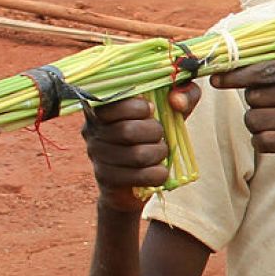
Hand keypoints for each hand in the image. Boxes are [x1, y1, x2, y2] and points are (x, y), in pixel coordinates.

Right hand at [81, 84, 200, 213]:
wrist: (136, 180)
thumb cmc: (152, 135)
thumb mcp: (169, 110)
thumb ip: (182, 95)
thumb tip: (176, 100)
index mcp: (102, 107)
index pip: (114, 102)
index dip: (139, 107)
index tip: (150, 110)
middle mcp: (92, 130)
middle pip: (128, 131)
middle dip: (154, 133)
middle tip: (158, 135)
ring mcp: (96, 155)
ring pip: (138, 156)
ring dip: (159, 153)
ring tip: (159, 152)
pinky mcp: (106, 178)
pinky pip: (141, 176)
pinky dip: (158, 174)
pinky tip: (159, 171)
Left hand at [213, 56, 274, 159]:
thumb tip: (251, 56)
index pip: (262, 69)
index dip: (234, 74)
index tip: (216, 78)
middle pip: (254, 96)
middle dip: (253, 101)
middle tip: (267, 103)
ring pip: (255, 120)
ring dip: (255, 122)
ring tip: (269, 121)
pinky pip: (265, 142)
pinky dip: (261, 141)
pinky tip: (270, 137)